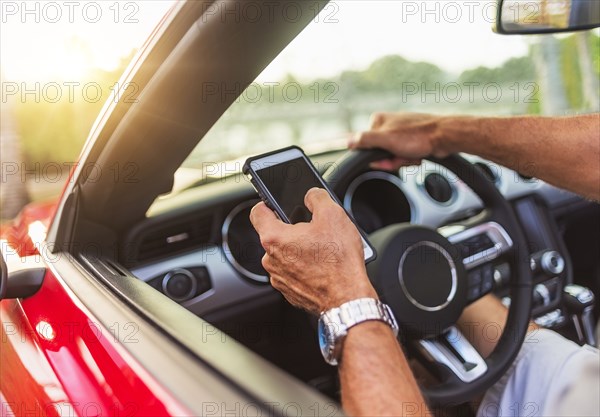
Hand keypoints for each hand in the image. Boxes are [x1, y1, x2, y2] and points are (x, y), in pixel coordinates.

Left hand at [249, 188, 376, 314]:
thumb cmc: (339, 261)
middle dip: (293, 230)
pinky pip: (294, 273)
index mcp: (274, 238)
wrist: (348, 299)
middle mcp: (270, 260)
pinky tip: (323, 266)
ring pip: (285, 256)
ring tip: (324, 250)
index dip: (267, 203)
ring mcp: (279, 279)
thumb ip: (317, 197)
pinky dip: (305, 268)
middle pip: (275, 236)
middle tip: (314, 230)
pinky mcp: (290, 292)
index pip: (257, 213)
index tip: (275, 203)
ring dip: (300, 250)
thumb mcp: (333, 215)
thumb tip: (311, 195)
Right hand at [350, 112, 455, 170]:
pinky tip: (418, 155)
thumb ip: (364, 140)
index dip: (375, 156)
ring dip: (403, 160)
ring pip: (393, 155)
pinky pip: (404, 155)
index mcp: (378, 121)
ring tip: (413, 155)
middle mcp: (389, 124)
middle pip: (380, 152)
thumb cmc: (418, 136)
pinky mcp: (412, 139)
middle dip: (392, 159)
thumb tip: (347, 142)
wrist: (445, 137)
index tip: (386, 157)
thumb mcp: (385, 139)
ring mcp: (401, 131)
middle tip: (402, 157)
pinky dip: (411, 158)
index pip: (366, 145)